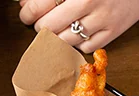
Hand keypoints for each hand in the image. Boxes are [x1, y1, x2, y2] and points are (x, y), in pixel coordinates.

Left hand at [19, 0, 138, 52]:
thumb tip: (26, 3)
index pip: (40, 5)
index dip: (28, 12)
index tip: (26, 13)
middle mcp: (89, 2)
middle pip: (49, 26)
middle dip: (40, 25)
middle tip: (40, 22)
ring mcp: (101, 19)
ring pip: (65, 40)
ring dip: (56, 37)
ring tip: (57, 28)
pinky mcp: (112, 32)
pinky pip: (84, 47)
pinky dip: (77, 43)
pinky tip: (76, 33)